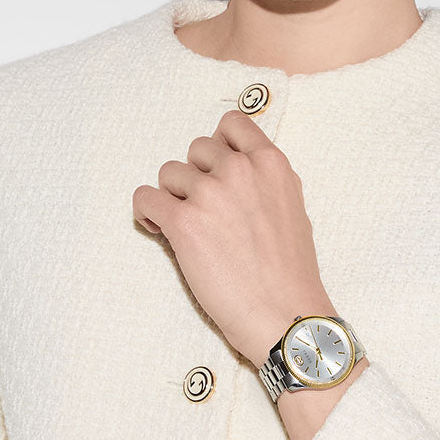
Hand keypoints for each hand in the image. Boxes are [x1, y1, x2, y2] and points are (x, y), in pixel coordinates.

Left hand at [132, 109, 332, 366]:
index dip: (219, 146)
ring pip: (168, 173)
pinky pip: (145, 198)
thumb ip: (266, 182)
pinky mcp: (184, 222)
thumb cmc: (291, 274)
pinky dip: (147, 213)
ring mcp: (210, 193)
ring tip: (184, 226)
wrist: (285, 315)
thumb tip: (241, 170)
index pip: (232, 124)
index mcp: (272, 164)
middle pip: (196, 149)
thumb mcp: (293, 210)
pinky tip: (160, 230)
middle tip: (203, 208)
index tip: (215, 169)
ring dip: (172, 197)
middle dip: (196, 176)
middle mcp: (240, 170)